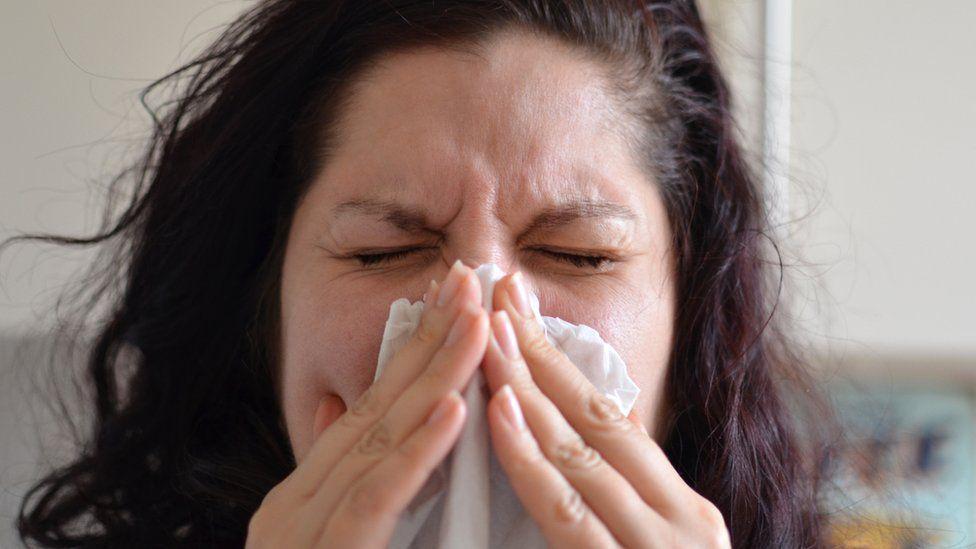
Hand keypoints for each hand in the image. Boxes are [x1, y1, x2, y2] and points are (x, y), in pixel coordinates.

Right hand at [246, 261, 488, 547]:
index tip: (451, 305)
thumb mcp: (323, 541)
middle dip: (428, 341)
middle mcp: (296, 502)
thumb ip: (334, 483)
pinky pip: (375, 495)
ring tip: (476, 325)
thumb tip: (337, 412)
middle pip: (375, 407)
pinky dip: (416, 451)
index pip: (366, 410)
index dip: (411, 352)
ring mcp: (303, 529)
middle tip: (468, 282)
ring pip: (380, 438)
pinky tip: (453, 410)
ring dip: (434, 377)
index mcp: (299, 495)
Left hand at [480, 272, 730, 548]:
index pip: (612, 417)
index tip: (522, 309)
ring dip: (527, 387)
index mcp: (685, 508)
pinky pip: (565, 510)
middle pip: (595, 418)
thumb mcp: (671, 543)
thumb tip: (614, 418)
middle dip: (541, 352)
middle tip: (500, 295)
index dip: (562, 359)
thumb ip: (642, 489)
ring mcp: (652, 544)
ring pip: (576, 452)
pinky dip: (528, 457)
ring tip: (490, 332)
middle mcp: (677, 519)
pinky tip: (500, 410)